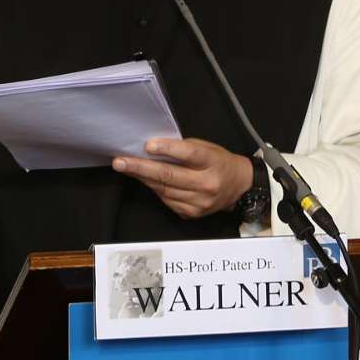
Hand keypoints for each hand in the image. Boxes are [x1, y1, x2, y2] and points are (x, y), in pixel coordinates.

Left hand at [113, 137, 253, 219]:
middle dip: (141, 168)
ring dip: (142, 178)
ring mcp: (199, 202)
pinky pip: (166, 200)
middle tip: (120, 162)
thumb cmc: (218, 162)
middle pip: (169, 176)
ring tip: (126, 167)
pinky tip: (144, 179)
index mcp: (212, 162)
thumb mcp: (207, 148)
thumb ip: (184, 148)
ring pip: (164, 189)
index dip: (168, 149)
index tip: (148, 145)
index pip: (189, 154)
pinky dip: (154, 188)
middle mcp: (207, 184)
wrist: (238, 186)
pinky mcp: (192, 213)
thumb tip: (153, 148)